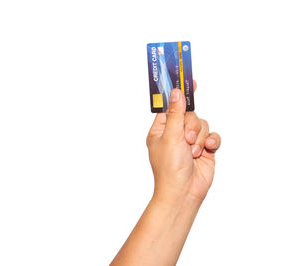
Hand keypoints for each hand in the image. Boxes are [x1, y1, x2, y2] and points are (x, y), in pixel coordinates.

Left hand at [146, 86, 220, 201]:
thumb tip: (176, 93)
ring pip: (202, 124)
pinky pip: (213, 136)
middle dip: (191, 126)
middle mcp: (176, 134)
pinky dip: (211, 142)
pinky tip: (207, 151)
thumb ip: (176, 113)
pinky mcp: (205, 149)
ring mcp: (191, 142)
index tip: (189, 81)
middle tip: (187, 140)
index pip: (170, 107)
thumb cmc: (169, 168)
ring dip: (200, 138)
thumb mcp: (170, 137)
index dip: (179, 95)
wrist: (184, 192)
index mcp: (161, 130)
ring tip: (193, 152)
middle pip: (190, 114)